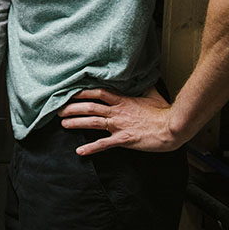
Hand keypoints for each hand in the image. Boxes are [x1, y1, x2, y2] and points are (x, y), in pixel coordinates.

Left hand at [57, 87, 180, 155]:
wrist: (172, 128)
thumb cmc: (163, 112)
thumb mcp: (152, 95)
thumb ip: (142, 87)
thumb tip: (141, 78)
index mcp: (122, 100)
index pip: (97, 92)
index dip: (82, 92)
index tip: (69, 92)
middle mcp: (117, 111)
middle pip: (90, 107)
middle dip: (72, 108)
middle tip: (58, 109)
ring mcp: (119, 125)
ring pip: (92, 122)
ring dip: (76, 123)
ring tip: (62, 124)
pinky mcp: (124, 139)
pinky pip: (104, 144)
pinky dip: (91, 148)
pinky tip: (80, 151)